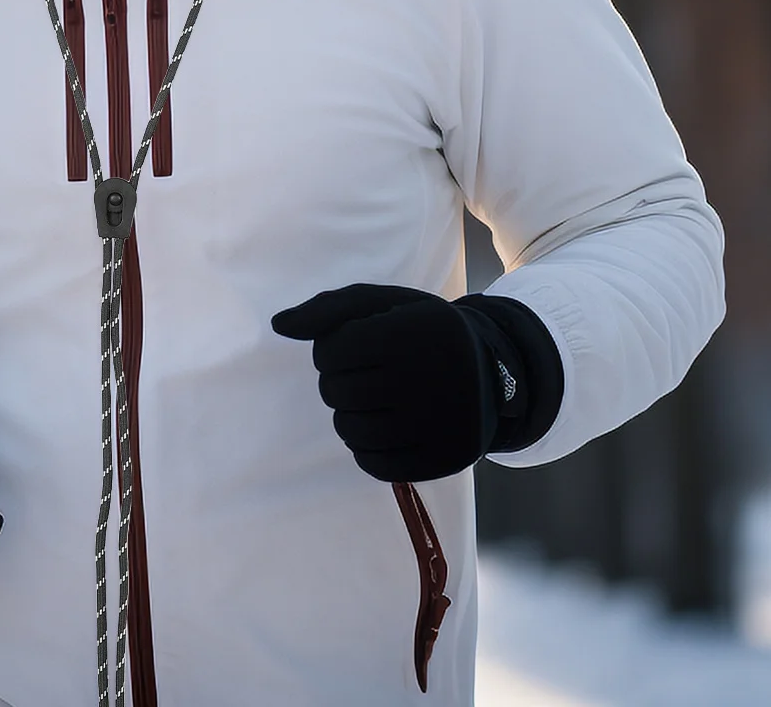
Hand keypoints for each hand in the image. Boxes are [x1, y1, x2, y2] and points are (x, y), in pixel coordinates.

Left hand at [271, 283, 515, 481]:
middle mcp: (430, 379)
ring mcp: (439, 424)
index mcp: (414, 332)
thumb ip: (326, 309)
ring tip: (369, 400)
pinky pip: (374, 465)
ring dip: (347, 415)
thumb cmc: (420, 330)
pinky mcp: (443, 460)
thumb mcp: (382, 304)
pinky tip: (382, 426)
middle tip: (362, 374)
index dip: (330, 349)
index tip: (351, 346)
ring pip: (351, 431)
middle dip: (337, 382)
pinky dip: (365, 447)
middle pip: (337, 392)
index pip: (333, 350)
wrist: (493, 369)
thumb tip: (278, 325)